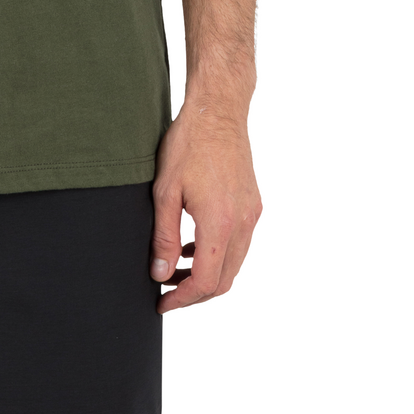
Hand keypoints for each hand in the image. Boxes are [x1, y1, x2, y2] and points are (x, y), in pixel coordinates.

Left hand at [150, 107, 261, 313]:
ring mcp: (252, 214)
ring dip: (207, 274)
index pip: (207, 281)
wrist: (218, 111)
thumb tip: (160, 272)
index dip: (183, 299)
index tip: (163, 302)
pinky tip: (193, 246)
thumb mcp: (165, 191)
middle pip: (225, 279)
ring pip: (234, 263)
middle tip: (167, 293)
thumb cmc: (188, 144)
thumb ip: (164, 236)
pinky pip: (239, 243)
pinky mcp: (253, 204)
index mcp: (220, 222)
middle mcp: (243, 223)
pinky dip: (218, 254)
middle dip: (195, 293)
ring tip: (174, 270)